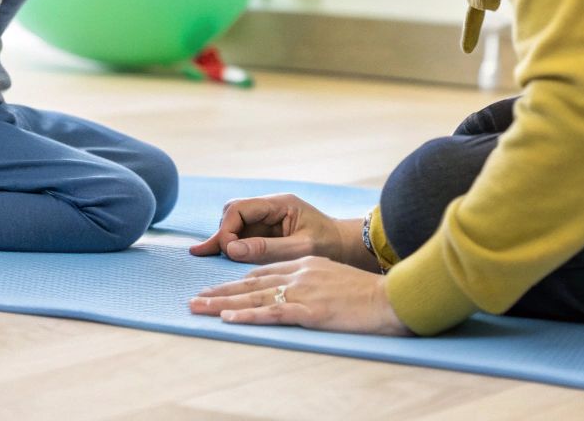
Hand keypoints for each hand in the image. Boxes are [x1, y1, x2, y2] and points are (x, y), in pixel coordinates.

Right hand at [187, 194, 376, 270]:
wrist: (346, 247)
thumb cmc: (329, 245)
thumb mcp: (300, 248)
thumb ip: (267, 249)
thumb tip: (232, 249)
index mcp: (280, 204)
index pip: (240, 208)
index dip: (227, 228)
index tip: (228, 250)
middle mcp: (270, 208)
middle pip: (233, 213)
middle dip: (222, 232)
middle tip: (207, 253)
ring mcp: (268, 219)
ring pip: (235, 224)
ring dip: (224, 240)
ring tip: (204, 254)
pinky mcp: (268, 232)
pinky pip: (244, 236)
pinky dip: (231, 246)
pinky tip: (212, 253)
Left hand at [189, 257, 410, 335]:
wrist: (389, 298)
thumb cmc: (367, 292)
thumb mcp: (335, 277)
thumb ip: (312, 280)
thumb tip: (295, 291)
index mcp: (305, 264)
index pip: (263, 272)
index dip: (236, 281)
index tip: (216, 288)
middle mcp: (299, 274)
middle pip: (251, 283)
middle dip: (220, 292)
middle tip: (194, 299)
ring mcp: (303, 291)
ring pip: (254, 298)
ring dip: (223, 304)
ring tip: (199, 308)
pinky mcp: (309, 310)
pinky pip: (272, 313)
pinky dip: (248, 316)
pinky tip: (229, 318)